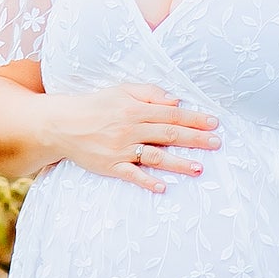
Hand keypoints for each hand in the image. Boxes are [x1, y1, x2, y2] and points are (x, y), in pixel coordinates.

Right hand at [50, 83, 219, 191]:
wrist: (63, 123)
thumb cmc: (97, 105)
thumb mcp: (122, 90)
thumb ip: (150, 93)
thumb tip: (176, 101)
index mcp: (135, 109)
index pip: (171, 115)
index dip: (194, 119)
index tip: (213, 124)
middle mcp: (130, 129)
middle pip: (168, 135)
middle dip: (195, 139)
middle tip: (216, 144)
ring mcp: (121, 149)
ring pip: (155, 156)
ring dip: (178, 163)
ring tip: (198, 168)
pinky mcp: (111, 166)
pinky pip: (132, 175)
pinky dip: (147, 181)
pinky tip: (163, 187)